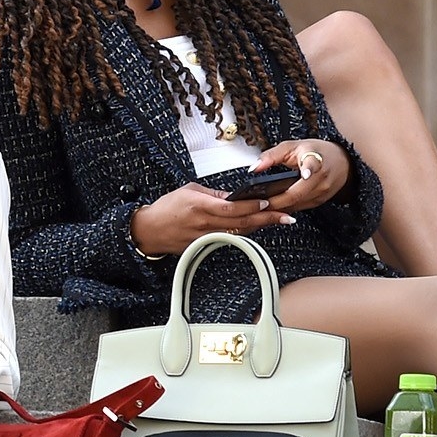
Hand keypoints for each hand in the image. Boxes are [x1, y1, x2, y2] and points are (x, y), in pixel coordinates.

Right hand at [131, 181, 288, 254]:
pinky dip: (246, 232)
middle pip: (242, 221)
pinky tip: (258, 227)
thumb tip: (233, 196)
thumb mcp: (188, 191)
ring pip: (240, 231)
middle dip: (267, 218)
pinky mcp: (206, 244)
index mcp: (200, 205)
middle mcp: (205, 223)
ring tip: (279, 220)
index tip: (268, 201)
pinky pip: (231, 238)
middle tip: (286, 216)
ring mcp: (206, 236)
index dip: (251, 205)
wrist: (150, 230)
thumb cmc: (166, 208)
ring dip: (261, 226)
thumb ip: (213, 194)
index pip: (231, 206)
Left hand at [253, 138, 347, 212]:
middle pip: (297, 194)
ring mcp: (323, 192)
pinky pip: (301, 207)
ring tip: (262, 208)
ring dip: (279, 207)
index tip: (304, 174)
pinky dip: (287, 207)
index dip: (308, 170)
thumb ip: (271, 156)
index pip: (313, 165)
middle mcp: (321, 178)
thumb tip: (254, 168)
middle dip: (276, 201)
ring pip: (297, 204)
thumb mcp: (292, 146)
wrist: (342, 161)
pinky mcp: (321, 201)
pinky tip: (275, 207)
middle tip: (258, 204)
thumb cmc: (315, 151)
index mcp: (315, 160)